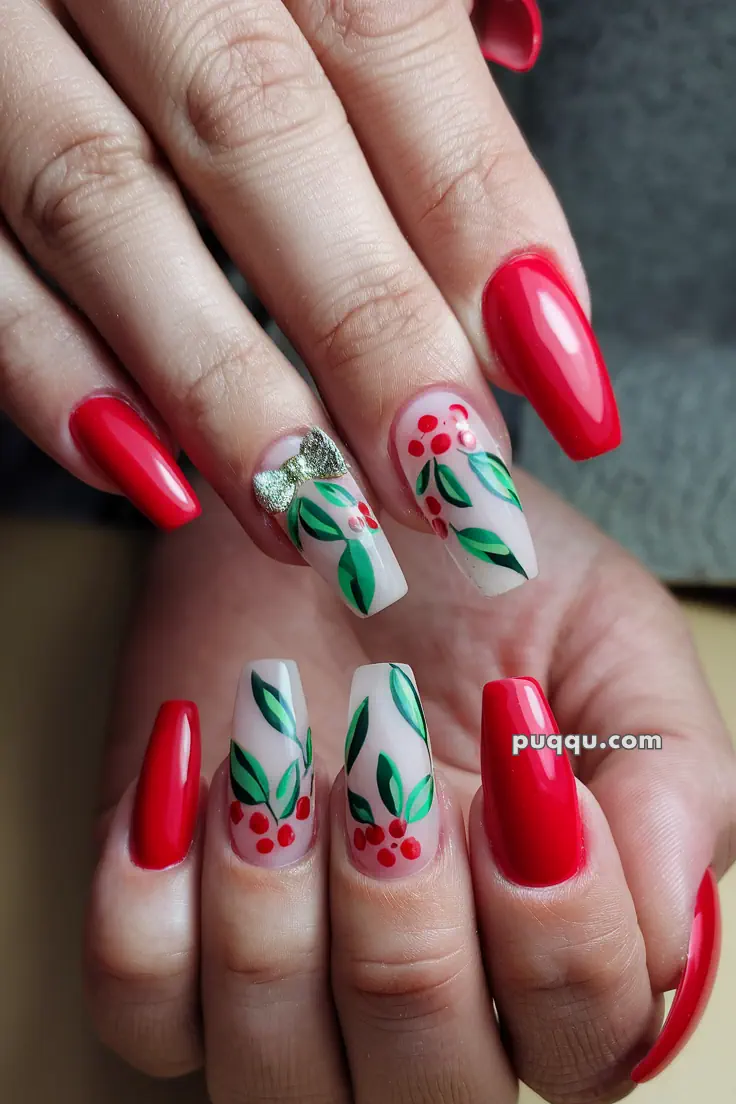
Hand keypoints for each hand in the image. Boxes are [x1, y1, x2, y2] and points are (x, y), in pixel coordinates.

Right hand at [1, 0, 616, 616]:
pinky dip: (52, 372)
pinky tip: (152, 477)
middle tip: (450, 479)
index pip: (385, 38)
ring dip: (221, 385)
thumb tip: (515, 46)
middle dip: (368, 328)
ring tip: (318, 520)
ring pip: (101, 203)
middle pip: (257, 132)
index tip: (559, 377)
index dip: (481, 213)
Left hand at [84, 474, 733, 1103]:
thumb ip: (675, 789)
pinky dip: (151, 902)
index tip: (524, 764)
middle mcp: (426, 1006)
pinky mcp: (166, 940)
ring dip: (274, 927)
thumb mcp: (615, 647)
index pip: (588, 1050)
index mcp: (552, 952)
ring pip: (278, 1094)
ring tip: (274, 757)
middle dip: (411, 943)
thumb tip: (665, 936)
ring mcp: (285, 991)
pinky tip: (191, 767)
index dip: (563, 936)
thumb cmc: (482, 581)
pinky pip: (141, 1013)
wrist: (331, 499)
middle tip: (388, 767)